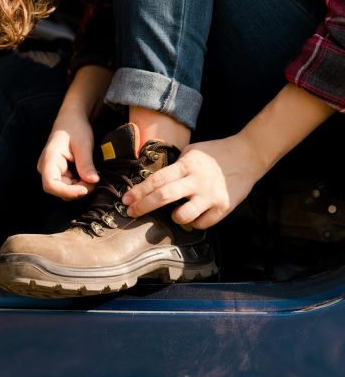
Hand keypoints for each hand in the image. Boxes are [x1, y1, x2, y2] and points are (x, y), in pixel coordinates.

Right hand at [37, 65, 112, 199]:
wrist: (72, 119)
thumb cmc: (76, 128)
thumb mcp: (84, 145)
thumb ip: (86, 164)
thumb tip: (93, 181)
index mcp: (49, 159)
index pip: (50, 184)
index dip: (67, 192)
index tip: (84, 190)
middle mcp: (46, 168)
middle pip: (59, 190)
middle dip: (78, 190)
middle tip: (94, 181)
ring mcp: (52, 171)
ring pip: (65, 190)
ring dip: (80, 188)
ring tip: (93, 177)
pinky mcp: (60, 173)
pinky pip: (69, 185)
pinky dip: (80, 184)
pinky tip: (89, 176)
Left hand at [122, 134, 262, 228]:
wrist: (248, 155)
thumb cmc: (216, 153)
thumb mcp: (192, 152)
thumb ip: (175, 166)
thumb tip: (155, 182)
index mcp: (187, 165)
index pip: (157, 180)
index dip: (139, 191)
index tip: (126, 200)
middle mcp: (197, 181)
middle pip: (163, 197)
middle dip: (143, 206)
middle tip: (131, 212)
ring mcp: (210, 196)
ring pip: (182, 217)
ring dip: (174, 217)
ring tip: (175, 213)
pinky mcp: (223, 208)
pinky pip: (201, 224)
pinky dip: (194, 222)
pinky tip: (195, 214)